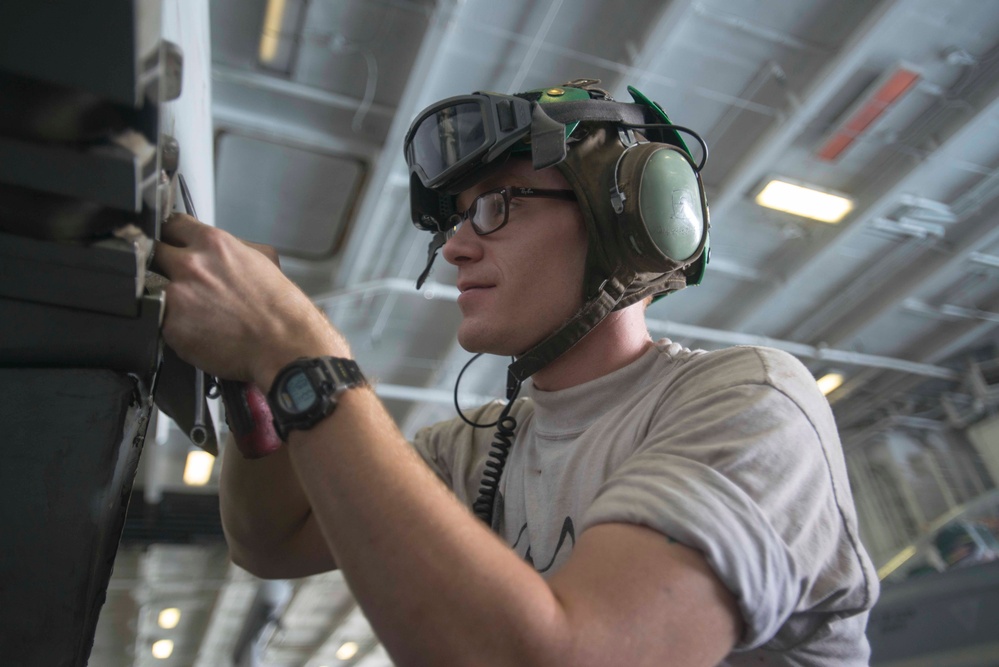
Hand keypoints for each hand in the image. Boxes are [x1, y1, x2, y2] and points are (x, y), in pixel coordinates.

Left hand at [153, 213, 347, 388]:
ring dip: (164, 296)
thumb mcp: (264, 259)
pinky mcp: (170, 326)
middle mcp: (191, 265)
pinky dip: (173, 326)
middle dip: (161, 264)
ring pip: (152, 287)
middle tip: (177, 279)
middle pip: (152, 252)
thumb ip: (232, 248)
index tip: (171, 244)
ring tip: (191, 311)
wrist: (285, 345)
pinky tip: (196, 331)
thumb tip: (214, 250)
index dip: (171, 236)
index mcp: (214, 244)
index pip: (171, 224)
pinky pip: (159, 320)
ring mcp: (177, 295)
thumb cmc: (280, 309)